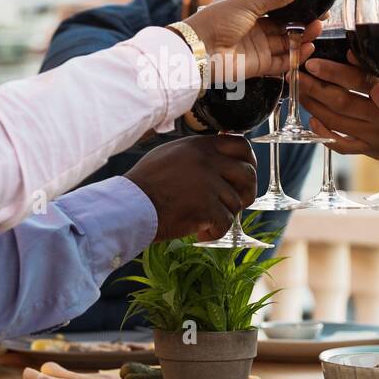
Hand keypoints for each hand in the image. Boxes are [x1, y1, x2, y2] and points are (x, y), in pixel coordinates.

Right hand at [124, 135, 257, 241]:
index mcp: (200, 146)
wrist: (130, 206)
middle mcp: (208, 161)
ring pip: (235, 203)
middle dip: (246, 192)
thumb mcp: (171, 154)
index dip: (249, 161)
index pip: (242, 145)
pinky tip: (201, 234)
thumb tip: (219, 157)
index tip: (244, 175)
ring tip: (204, 221)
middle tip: (236, 204)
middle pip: (248, 174)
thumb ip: (197, 153)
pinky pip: (225, 223)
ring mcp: (208, 184)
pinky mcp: (207, 207)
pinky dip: (215, 233)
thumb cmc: (145, 184)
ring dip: (223, 216)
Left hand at [181, 0, 321, 78]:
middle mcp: (255, 28)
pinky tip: (308, 48)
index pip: (280, 6)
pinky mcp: (259, 66)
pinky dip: (295, 57)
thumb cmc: (217, 20)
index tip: (317, 4)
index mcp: (250, 8)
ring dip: (303, 38)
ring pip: (287, 43)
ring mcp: (258, 47)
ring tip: (318, 30)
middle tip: (322, 18)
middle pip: (286, 26)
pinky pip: (282, 62)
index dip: (298, 6)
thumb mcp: (249, 2)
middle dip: (304, 22)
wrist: (199, 50)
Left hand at [296, 58, 378, 163]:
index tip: (313, 61)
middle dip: (315, 87)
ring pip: (337, 122)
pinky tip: (313, 120)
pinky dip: (325, 133)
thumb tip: (351, 52)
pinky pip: (342, 145)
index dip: (334, 72)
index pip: (360, 81)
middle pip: (342, 102)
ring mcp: (374, 137)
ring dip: (314, 106)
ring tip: (299, 91)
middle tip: (297, 74)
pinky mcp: (370, 151)